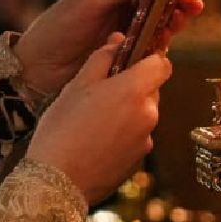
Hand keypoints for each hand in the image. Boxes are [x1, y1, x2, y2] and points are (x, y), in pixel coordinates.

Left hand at [13, 0, 202, 95]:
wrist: (39, 66)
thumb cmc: (60, 26)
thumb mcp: (91, 0)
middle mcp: (122, 0)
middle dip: (178, 0)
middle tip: (192, 8)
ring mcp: (125, 25)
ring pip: (159, 19)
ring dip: (172, 21)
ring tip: (179, 25)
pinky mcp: (126, 48)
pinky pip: (151, 42)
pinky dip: (161, 42)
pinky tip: (165, 44)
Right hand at [27, 34, 171, 203]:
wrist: (58, 180)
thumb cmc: (62, 128)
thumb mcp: (77, 85)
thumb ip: (102, 59)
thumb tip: (118, 41)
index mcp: (134, 90)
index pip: (162, 64)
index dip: (150, 60)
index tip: (132, 62)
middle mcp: (148, 114)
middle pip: (152, 90)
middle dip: (133, 87)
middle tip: (101, 93)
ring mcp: (146, 140)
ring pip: (143, 115)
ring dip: (127, 112)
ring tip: (94, 122)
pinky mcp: (139, 161)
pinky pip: (137, 138)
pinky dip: (123, 135)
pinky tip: (97, 142)